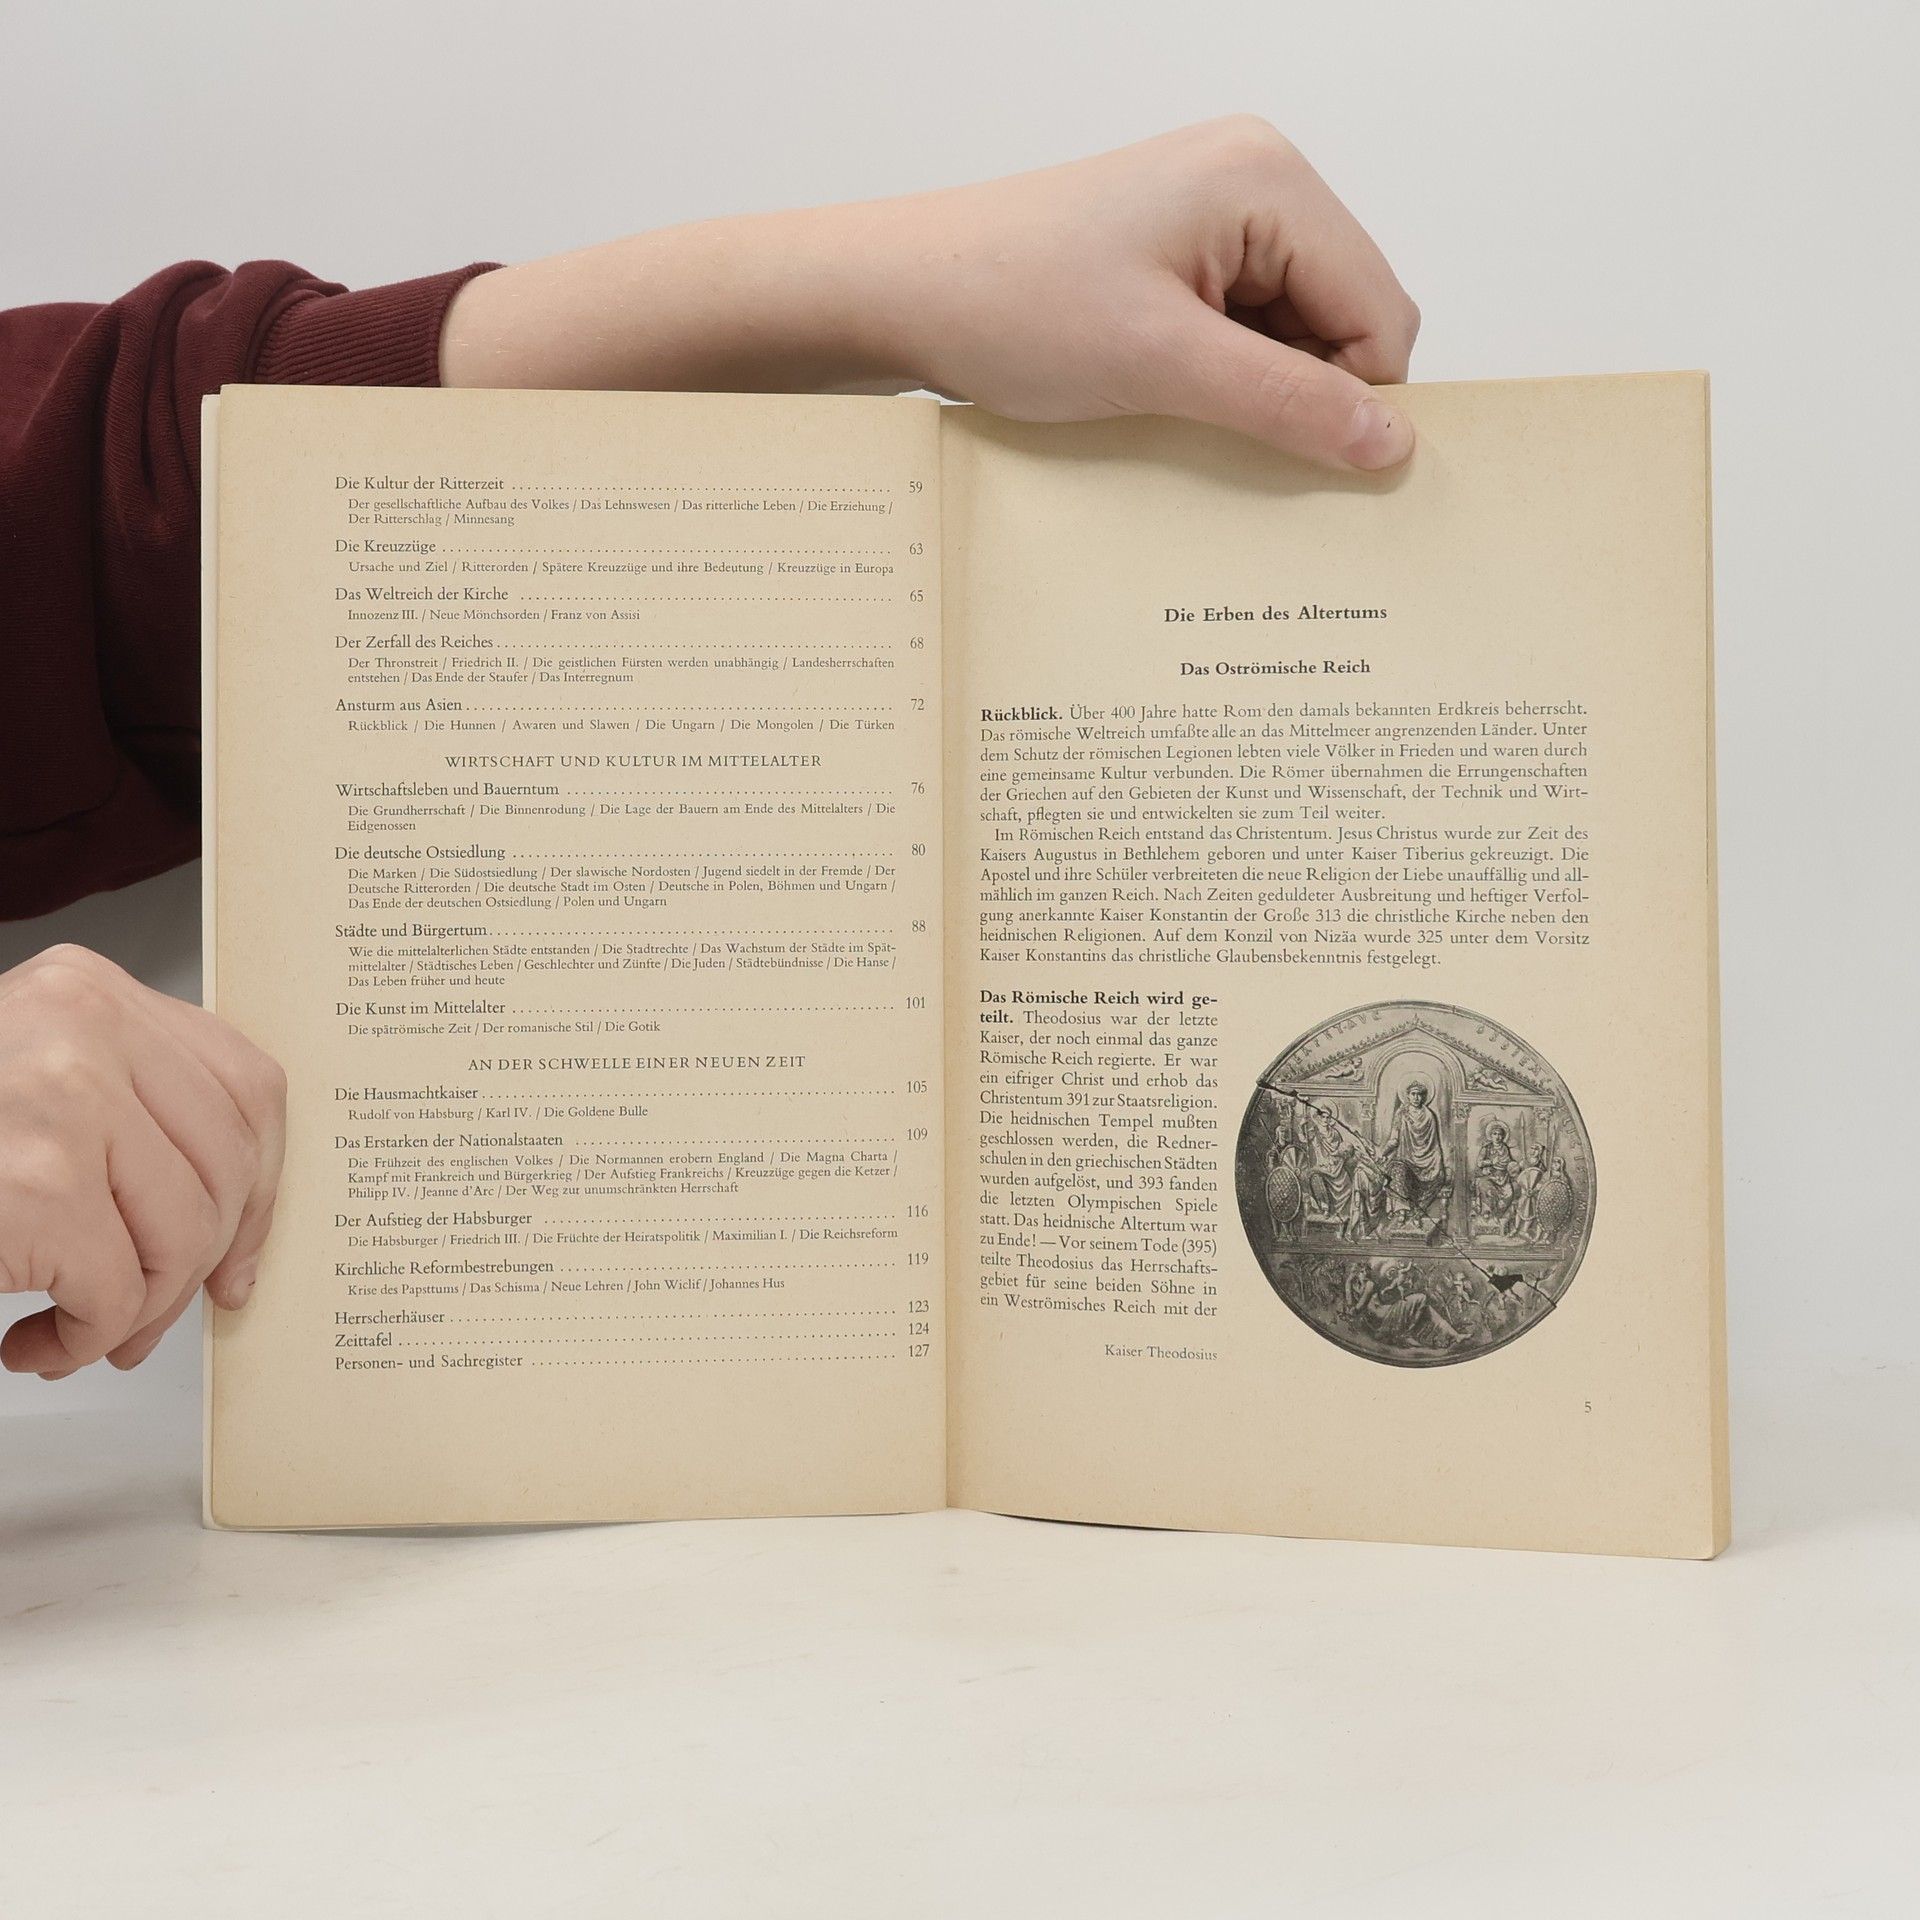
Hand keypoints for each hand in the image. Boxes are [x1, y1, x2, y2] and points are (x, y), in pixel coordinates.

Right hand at [0, 945, 285, 1377]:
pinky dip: (84, 1339)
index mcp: (89, 991)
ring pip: (182, 1234)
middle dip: (197, 1264)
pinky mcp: (37, 1184)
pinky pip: (117, 1290)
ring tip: (82, 1333)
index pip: (247, 1087)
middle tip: (146, 1318)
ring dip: (137, 1311)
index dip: (261, 1185)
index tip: (241, 1251)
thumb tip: (233, 1229)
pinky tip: (32, 1342)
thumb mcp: (36, 1082)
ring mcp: (62, 1099)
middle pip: (227, 1166)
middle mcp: (82, 1026)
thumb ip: (128, 1114)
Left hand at [442, 117, 1419, 471]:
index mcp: (1268, 180)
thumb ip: (1290, 405)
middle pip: (1347, 318)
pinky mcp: (1176, 256)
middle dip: (1306, 394)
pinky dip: (1222, 382)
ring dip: (1257, 394)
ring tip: (1178, 418)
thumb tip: (1390, 447)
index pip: (1382, 310)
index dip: (1354, 400)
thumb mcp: (1164, 367)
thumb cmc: (1010, 304)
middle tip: (1227, 441)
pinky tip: (1166, 406)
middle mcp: (1254, 182)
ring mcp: (1214, 217)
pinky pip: (1243, 333)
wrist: (900, 294)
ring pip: (1296, 335)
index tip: (1303, 466)